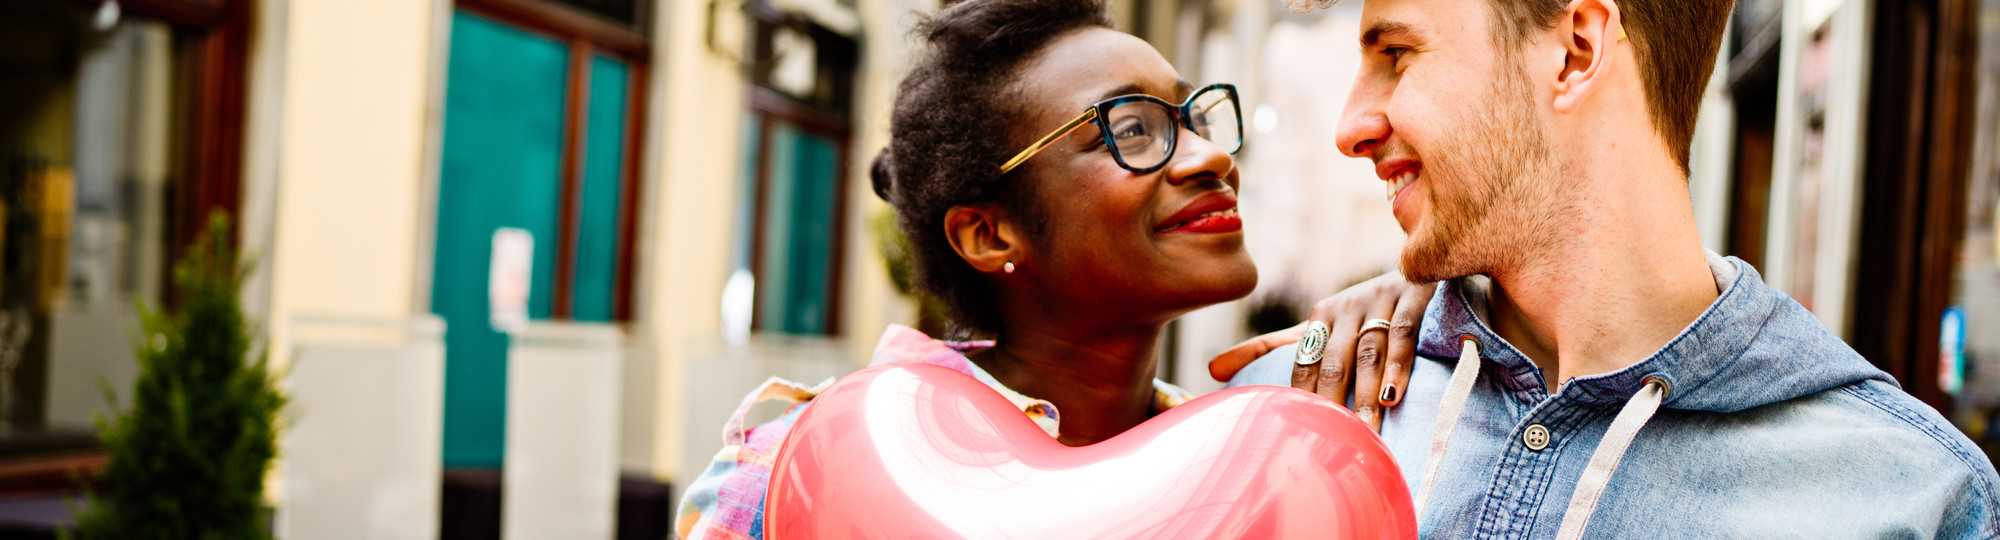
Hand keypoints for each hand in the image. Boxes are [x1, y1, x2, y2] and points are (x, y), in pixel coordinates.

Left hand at [1209, 272, 1436, 430]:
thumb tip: (1211, 370)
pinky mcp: (1415, 296)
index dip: (1298, 397)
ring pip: (1368, 352)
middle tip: (1329, 444)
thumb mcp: (1320, 327)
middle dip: (1330, 401)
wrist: (1421, 270)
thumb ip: (1270, 349)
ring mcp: (1381, 299)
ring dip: (1366, 394)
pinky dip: (1398, 366)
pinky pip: (1403, 334)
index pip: (1303, 361)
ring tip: (1365, 431)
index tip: (1294, 436)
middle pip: (1333, 360)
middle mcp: (1347, 305)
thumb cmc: (1364, 313)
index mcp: (1321, 314)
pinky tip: (1393, 397)